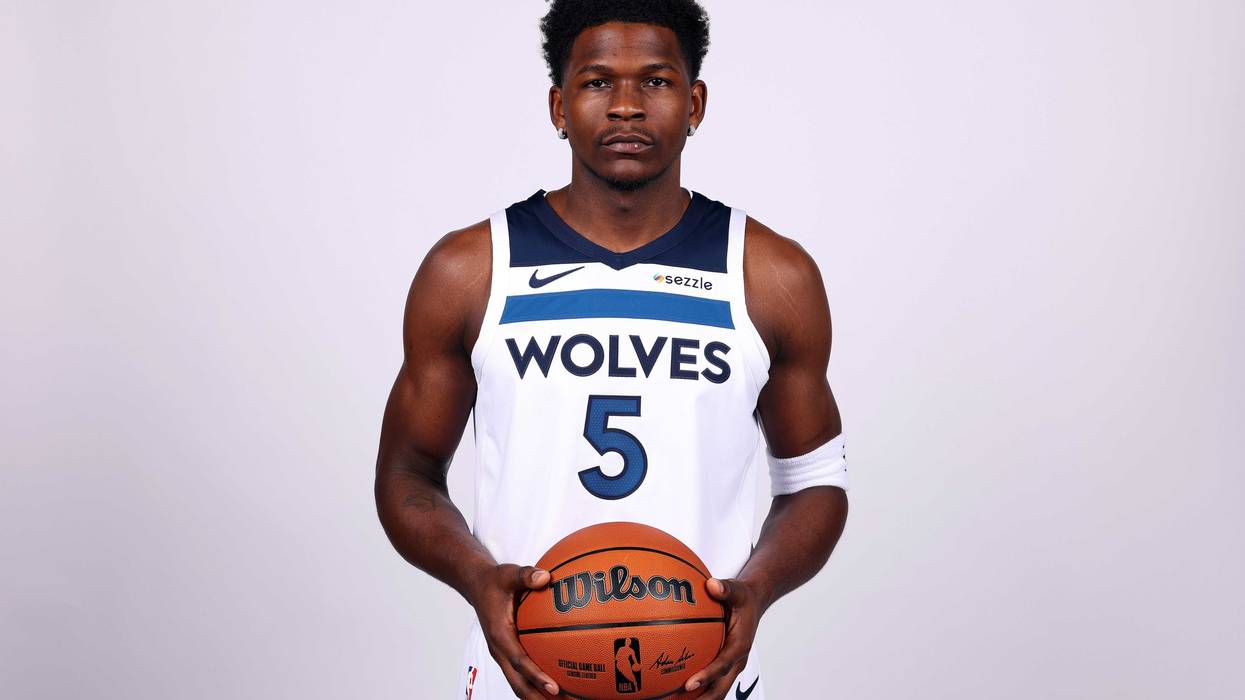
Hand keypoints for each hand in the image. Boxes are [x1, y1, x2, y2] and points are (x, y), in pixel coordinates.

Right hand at [470, 563, 559, 697]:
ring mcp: (502, 654)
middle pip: (518, 684)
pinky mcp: (507, 653)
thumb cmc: (495, 581)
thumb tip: (545, 577)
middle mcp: (499, 650)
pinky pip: (521, 675)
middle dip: (539, 698)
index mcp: (499, 635)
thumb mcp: (509, 574)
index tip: (554, 688)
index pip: (519, 662)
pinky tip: (558, 685)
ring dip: (538, 696)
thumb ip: (527, 575)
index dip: (536, 676)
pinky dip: (536, 684)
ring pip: (519, 684)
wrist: (476, 585)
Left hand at [679, 577, 762, 698]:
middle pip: (720, 688)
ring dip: (699, 699)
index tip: (688, 685)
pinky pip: (711, 681)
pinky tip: (674, 691)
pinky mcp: (725, 665)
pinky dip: (696, 689)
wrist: (754, 603)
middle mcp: (736, 660)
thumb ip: (725, 588)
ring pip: (716, 690)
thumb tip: (712, 584)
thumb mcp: (737, 590)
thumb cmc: (743, 598)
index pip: (723, 665)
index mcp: (740, 645)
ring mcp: (731, 666)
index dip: (706, 676)